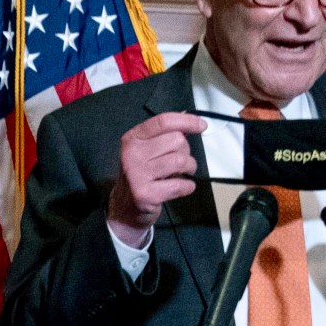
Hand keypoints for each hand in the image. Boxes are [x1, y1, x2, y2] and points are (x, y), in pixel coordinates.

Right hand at [107, 112, 209, 233]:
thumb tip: (187, 117)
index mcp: (133, 139)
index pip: (163, 122)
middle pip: (176, 140)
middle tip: (181, 162)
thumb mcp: (145, 151)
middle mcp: (132, 154)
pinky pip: (179, 184)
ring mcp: (137, 174)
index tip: (201, 126)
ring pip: (180, 161)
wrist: (124, 208)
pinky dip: (188, 186)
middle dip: (186, 151)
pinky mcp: (145, 194)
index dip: (187, 121)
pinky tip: (183, 187)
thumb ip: (163, 135)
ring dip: (190, 168)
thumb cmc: (140, 176)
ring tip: (184, 173)